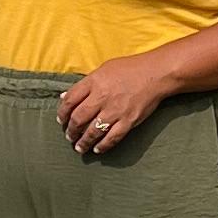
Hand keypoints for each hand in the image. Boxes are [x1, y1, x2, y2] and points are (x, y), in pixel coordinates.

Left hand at [57, 55, 173, 155]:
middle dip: (71, 130)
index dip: (62, 113)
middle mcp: (102, 97)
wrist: (156, 73)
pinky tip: (97, 149)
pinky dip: (103, 146)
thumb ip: (85, 84)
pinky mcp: (128, 120)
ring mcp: (115, 110)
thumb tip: (65, 97)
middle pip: (78, 118)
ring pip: (93, 131)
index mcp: (94, 82)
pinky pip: (112, 138)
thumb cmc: (130, 69)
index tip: (61, 120)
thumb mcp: (103, 69)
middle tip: (69, 136)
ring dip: (83, 142)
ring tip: (79, 147)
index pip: (70, 100)